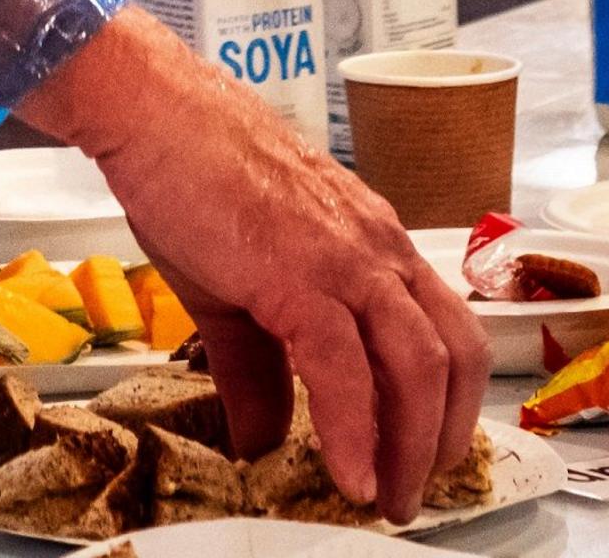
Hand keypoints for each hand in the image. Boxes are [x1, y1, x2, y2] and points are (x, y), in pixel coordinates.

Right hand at [16, 11, 488, 520]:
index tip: (423, 460)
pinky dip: (354, 430)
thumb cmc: (193, 178)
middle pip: (453, 356)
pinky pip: (344, 364)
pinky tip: (348, 474)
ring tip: (389, 498)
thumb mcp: (234, 288)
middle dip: (443, 440)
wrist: (155, 111)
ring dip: (412, 446)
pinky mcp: (300, 272)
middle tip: (414, 494)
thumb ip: (257, 369)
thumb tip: (263, 440)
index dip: (446, 406)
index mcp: (373, 248)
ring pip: (418, 364)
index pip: (443, 334)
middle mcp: (378, 250)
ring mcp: (346, 258)